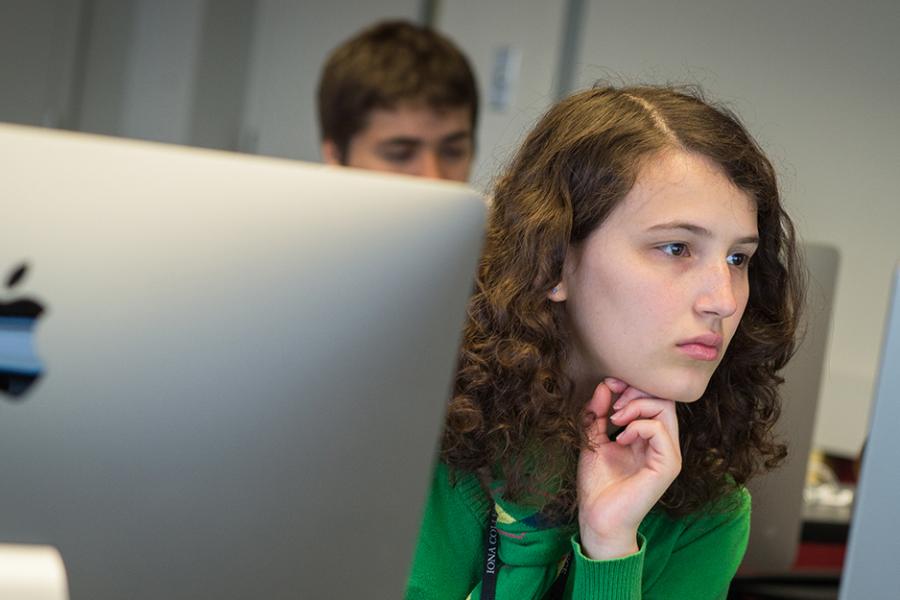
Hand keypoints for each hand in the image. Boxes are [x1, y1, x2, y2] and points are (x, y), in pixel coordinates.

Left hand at [576, 378, 681, 559]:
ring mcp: (668, 454)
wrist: (598, 518)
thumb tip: (604, 385)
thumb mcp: (593, 440)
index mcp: (648, 437)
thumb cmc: (597, 485)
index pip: (653, 398)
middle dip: (635, 392)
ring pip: (665, 409)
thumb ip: (597, 414)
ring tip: (615, 420)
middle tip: (613, 405)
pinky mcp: (667, 466)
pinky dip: (638, 426)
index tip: (609, 386)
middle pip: (663, 398)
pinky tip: (620, 438)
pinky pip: (660, 430)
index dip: (631, 385)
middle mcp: (662, 443)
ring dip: (635, 406)